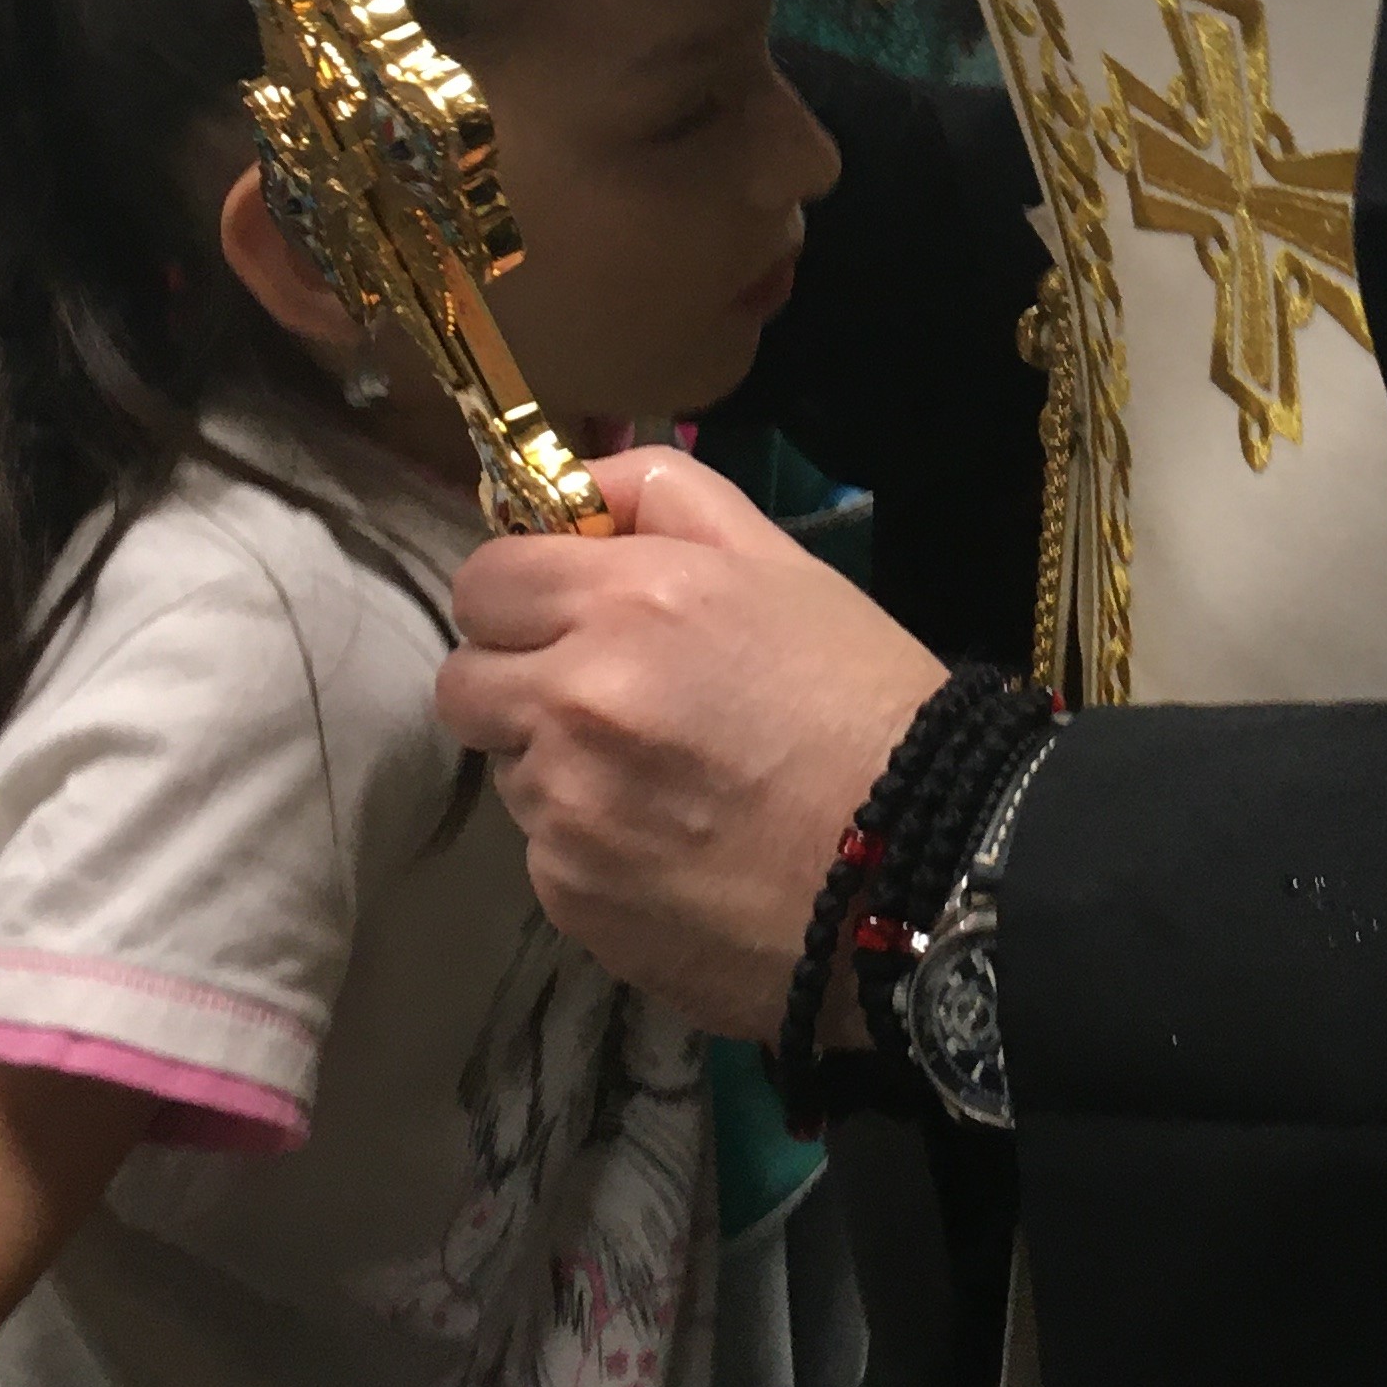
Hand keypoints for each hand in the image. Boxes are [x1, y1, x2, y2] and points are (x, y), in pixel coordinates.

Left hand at [438, 448, 945, 1040]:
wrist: (922, 861)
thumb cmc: (862, 693)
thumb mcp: (782, 562)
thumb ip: (666, 498)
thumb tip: (573, 488)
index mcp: (627, 600)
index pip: (483, 581)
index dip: (522, 593)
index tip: (569, 614)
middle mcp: (575, 700)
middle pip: (463, 682)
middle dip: (519, 681)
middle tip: (604, 697)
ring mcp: (565, 808)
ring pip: (509, 771)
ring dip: (560, 765)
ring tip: (665, 779)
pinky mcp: (570, 898)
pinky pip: (546, 853)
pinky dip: (592, 845)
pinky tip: (677, 845)